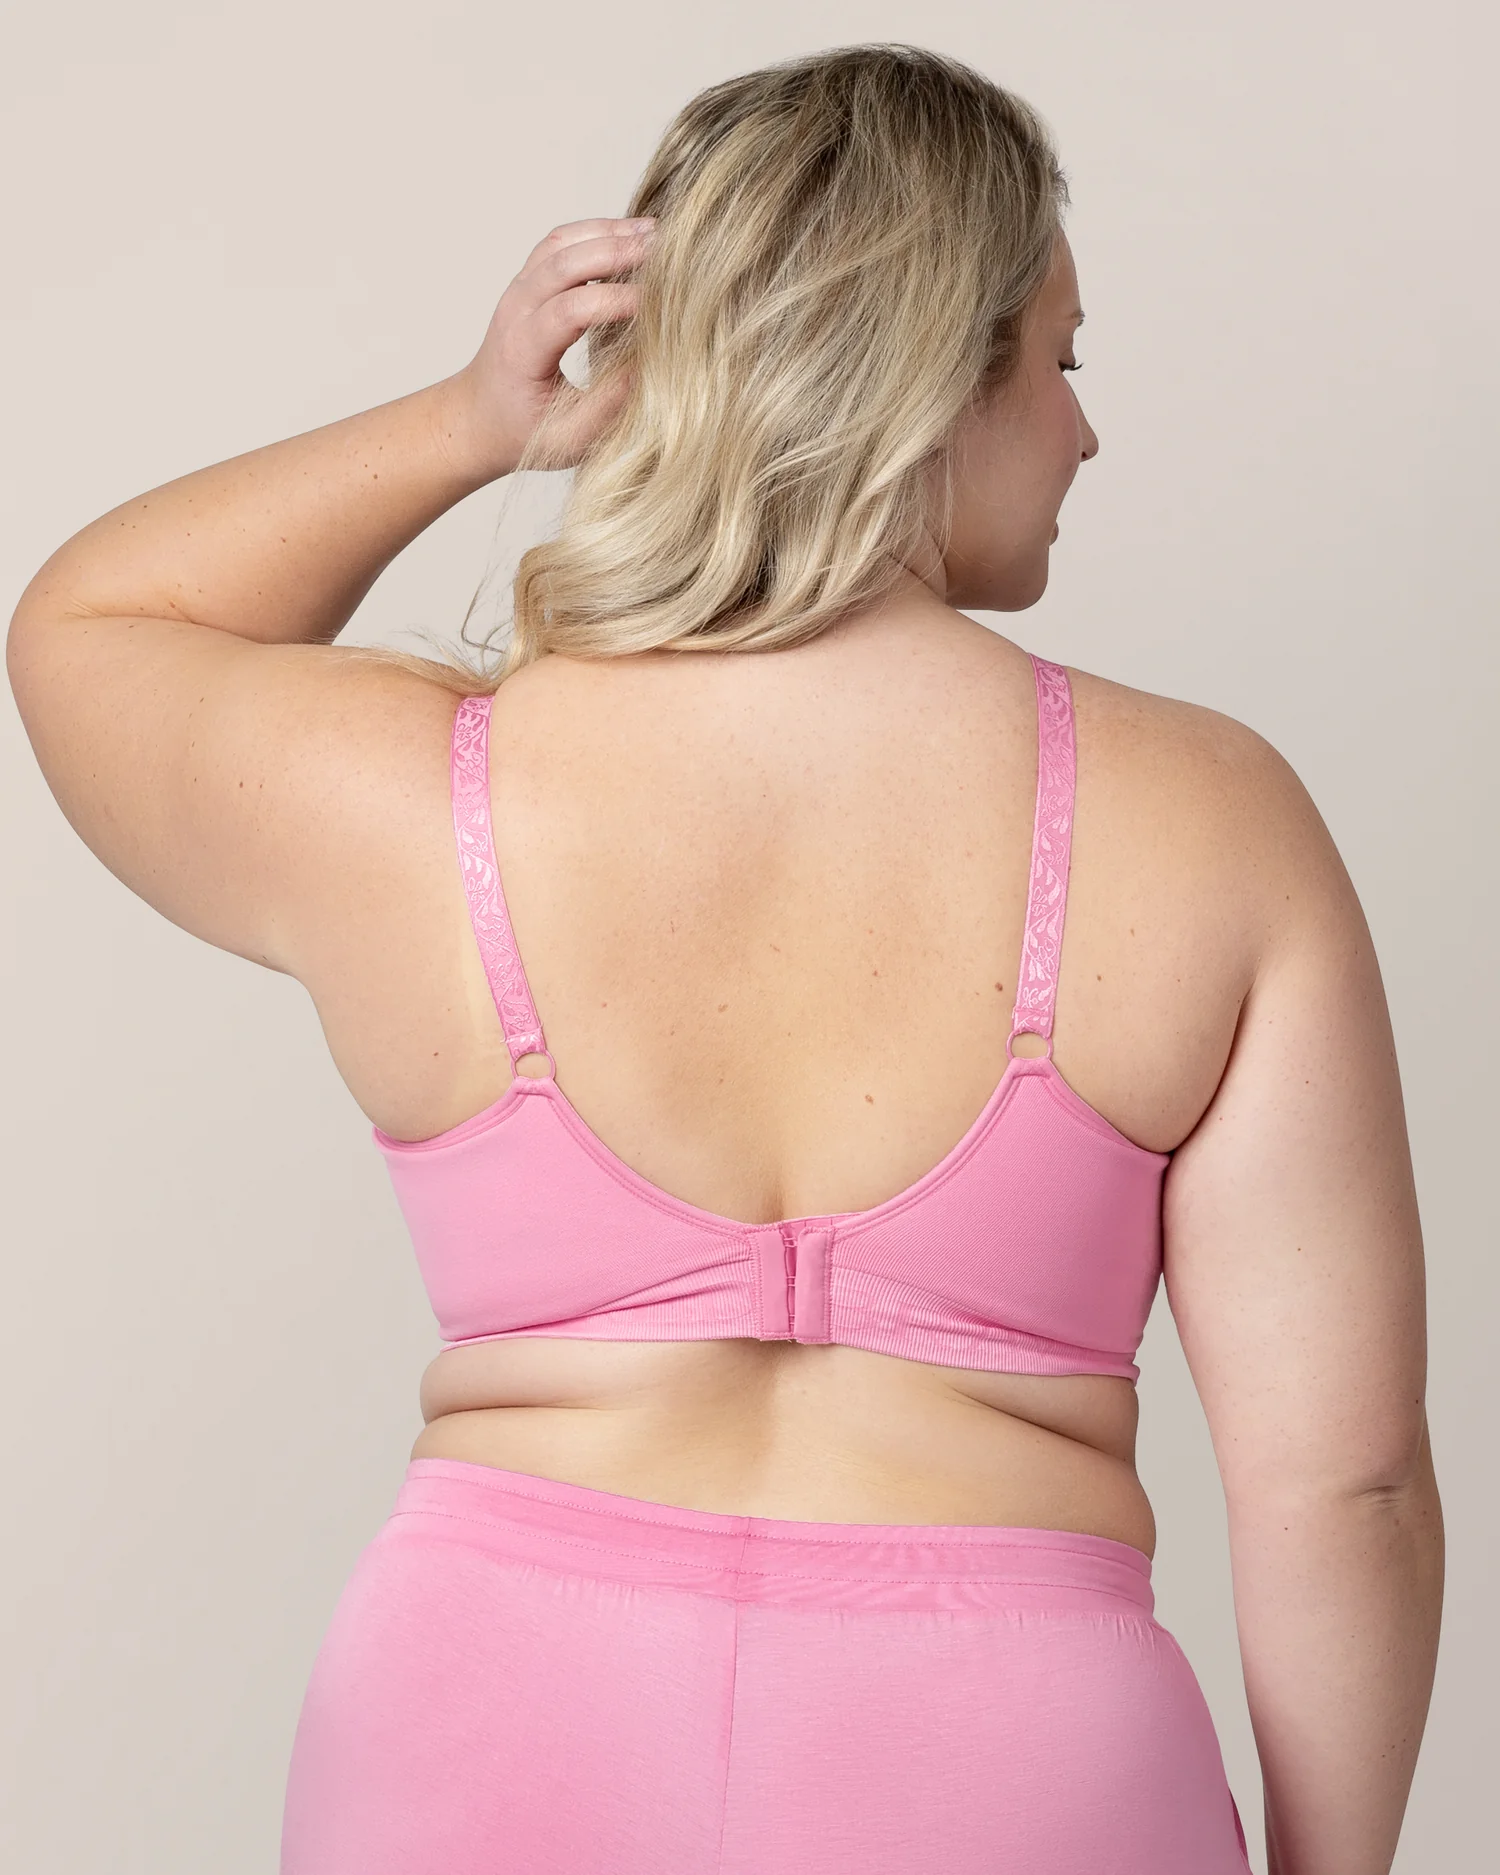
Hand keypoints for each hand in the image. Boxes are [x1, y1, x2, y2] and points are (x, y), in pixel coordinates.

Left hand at [437, 217, 654, 480]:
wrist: (480, 418)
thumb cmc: (526, 433)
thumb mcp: (570, 438)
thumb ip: (608, 406)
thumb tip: (651, 366)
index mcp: (522, 350)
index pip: (570, 310)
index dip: (617, 301)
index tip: (660, 304)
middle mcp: (515, 310)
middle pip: (565, 263)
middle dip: (619, 253)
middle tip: (669, 252)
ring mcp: (519, 288)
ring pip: (563, 242)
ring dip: (610, 233)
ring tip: (658, 234)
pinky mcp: (529, 279)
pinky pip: (562, 241)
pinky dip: (598, 231)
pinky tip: (633, 236)